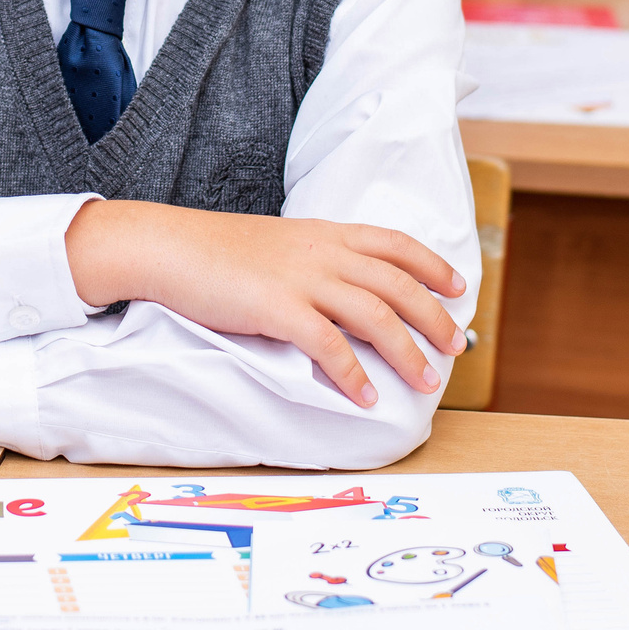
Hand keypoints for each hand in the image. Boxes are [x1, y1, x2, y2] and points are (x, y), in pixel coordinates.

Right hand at [64, 202, 465, 406]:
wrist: (170, 247)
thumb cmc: (216, 250)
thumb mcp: (278, 243)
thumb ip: (313, 258)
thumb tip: (339, 286)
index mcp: (325, 232)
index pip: (394, 243)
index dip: (431, 264)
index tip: (458, 285)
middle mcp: (323, 252)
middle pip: (397, 283)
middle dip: (434, 316)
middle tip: (455, 346)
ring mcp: (302, 279)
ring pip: (375, 316)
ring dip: (407, 352)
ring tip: (426, 382)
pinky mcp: (278, 309)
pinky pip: (329, 345)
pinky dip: (354, 374)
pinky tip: (367, 396)